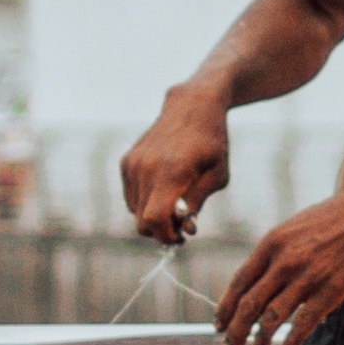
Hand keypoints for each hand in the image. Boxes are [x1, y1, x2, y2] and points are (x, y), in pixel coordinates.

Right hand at [119, 92, 230, 247]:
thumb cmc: (211, 142)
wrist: (192, 106)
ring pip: (134, 211)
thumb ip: (197, 202)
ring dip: (153, 217)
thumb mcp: (217, 175)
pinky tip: (163, 190)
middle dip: (160, 231)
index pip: (155, 219)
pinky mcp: (126, 162)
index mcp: (172, 171)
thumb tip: (185, 229)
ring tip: (175, 206)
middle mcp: (146, 168)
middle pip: (142, 221)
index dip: (166, 236)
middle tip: (180, 228)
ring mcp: (132, 164)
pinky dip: (144, 202)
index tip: (181, 238)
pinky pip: (130, 197)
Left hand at [211, 183, 343, 344]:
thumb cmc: (337, 217)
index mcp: (272, 243)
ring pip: (273, 318)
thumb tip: (263, 282)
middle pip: (249, 305)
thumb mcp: (296, 226)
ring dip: (260, 340)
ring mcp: (307, 276)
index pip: (239, 282)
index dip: (225, 308)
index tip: (219, 324)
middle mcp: (284, 261)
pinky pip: (306, 322)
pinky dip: (293, 339)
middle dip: (235, 331)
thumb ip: (277, 253)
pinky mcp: (331, 289)